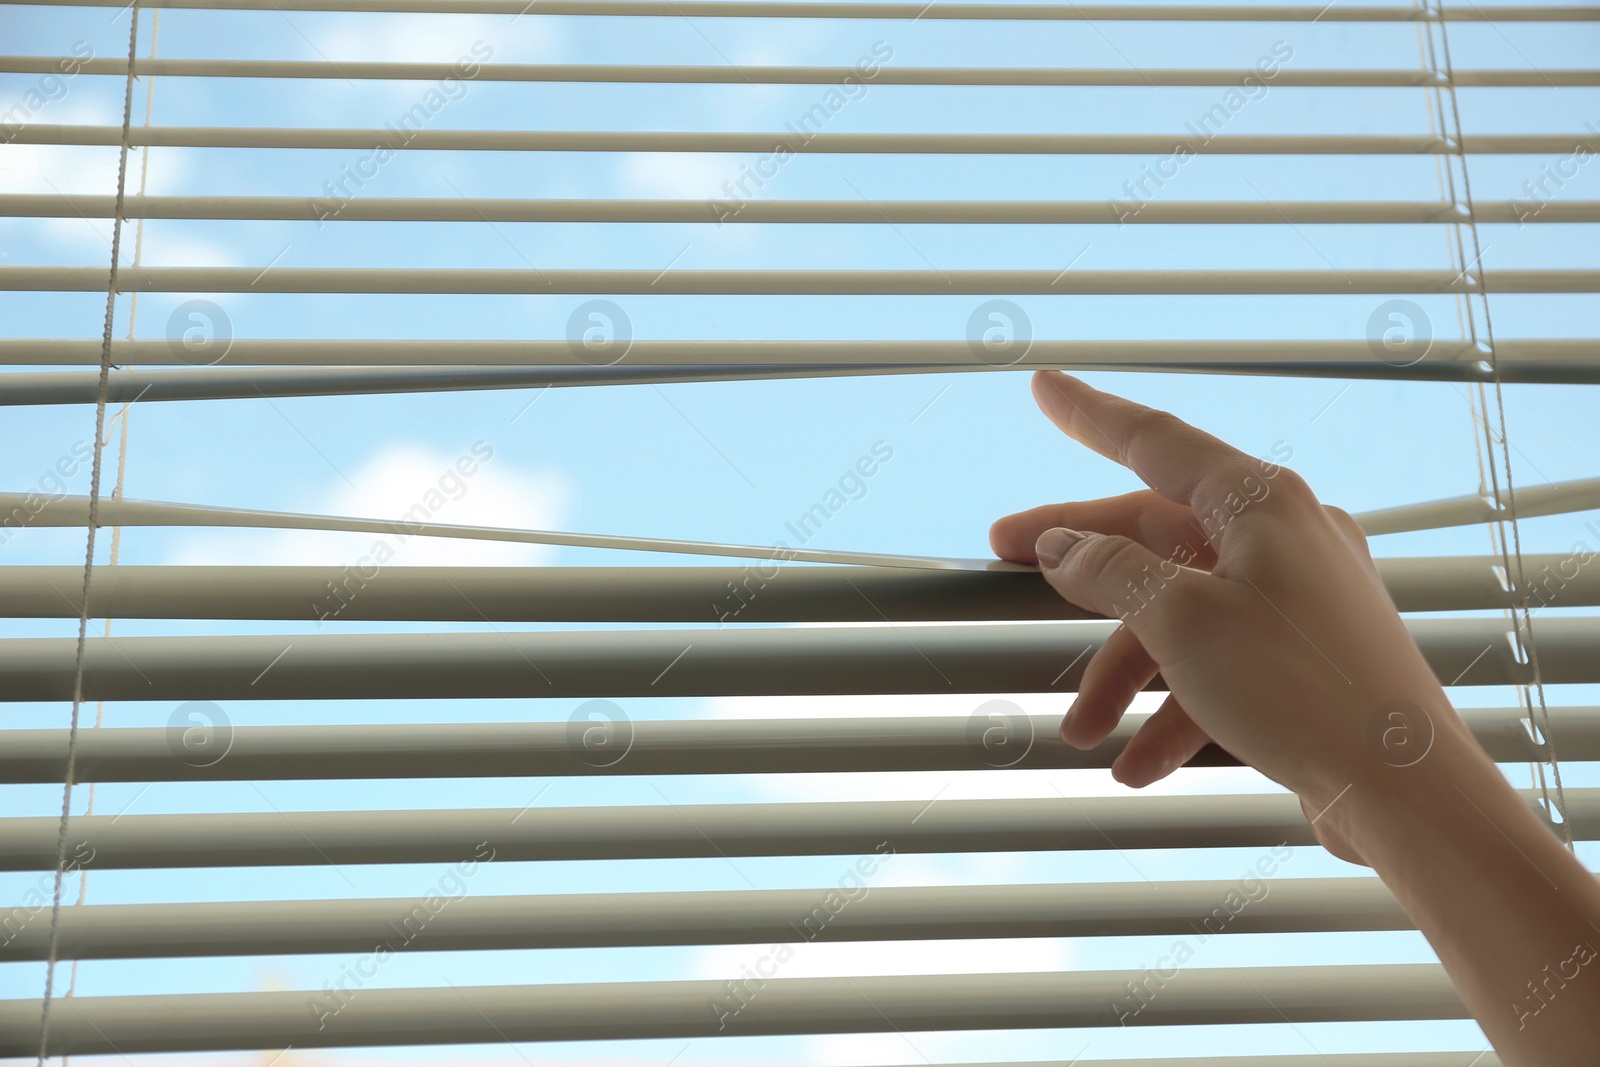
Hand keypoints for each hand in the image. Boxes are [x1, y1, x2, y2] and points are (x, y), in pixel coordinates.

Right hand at [990, 371, 1474, 864]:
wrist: (1405, 791)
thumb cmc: (1302, 690)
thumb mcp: (1182, 622)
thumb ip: (1109, 572)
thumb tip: (1059, 545)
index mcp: (1260, 503)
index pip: (1155, 439)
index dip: (1090, 414)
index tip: (1044, 385)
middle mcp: (1282, 538)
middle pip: (1154, 533)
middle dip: (1081, 568)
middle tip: (1004, 560)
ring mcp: (1296, 599)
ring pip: (1180, 615)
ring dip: (1124, 673)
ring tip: (1083, 731)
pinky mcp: (1302, 659)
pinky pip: (1217, 667)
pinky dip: (1172, 711)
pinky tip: (1139, 765)